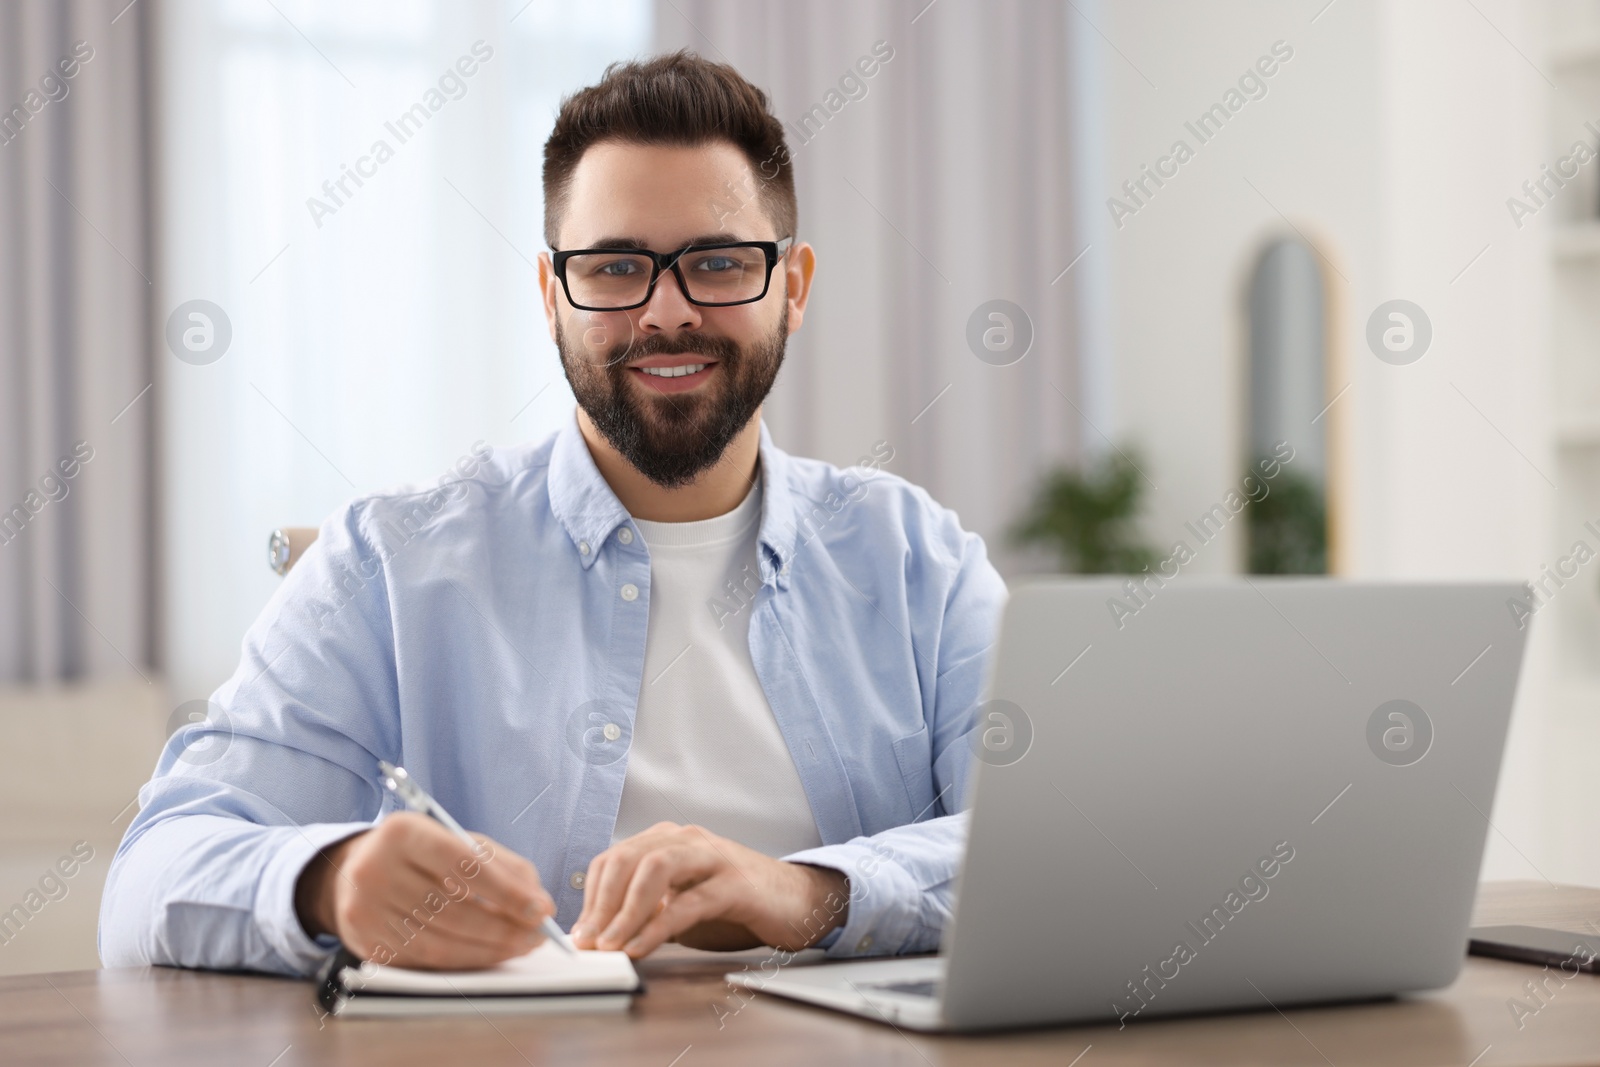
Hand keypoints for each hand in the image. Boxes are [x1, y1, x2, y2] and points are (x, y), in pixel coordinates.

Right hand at [294, 812, 556, 969]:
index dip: (507, 891)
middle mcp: (376, 870)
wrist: (352, 871)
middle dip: (505, 927)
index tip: (541, 909)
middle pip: (453, 910)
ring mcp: (366, 910)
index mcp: (403, 832)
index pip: (463, 865)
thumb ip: (499, 863)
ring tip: (521, 946)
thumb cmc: (418, 854)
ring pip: (440, 941)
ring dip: (489, 949)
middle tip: (538, 936)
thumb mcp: (454, 840)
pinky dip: (464, 961)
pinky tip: (489, 955)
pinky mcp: (365, 942)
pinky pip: (425, 960)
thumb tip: (536, 900)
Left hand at [569, 821, 848, 957]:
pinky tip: (642, 947)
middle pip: (628, 858)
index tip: (580, 934)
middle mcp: (688, 840)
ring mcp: (713, 858)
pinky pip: (688, 901)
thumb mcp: (681, 902)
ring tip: (611, 946)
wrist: (798, 900)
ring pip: (655, 869)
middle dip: (601, 903)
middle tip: (589, 942)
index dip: (591, 897)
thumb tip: (601, 935)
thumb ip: (646, 912)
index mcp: (669, 840)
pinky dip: (659, 926)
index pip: (614, 858)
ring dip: (625, 911)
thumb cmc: (736, 902)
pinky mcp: (735, 884)